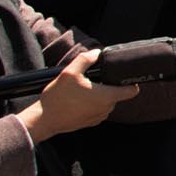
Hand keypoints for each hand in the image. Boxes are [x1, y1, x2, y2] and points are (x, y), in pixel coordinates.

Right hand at [18, 50, 138, 140]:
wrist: (43, 120)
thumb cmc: (58, 99)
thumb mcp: (70, 72)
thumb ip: (86, 60)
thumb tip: (96, 53)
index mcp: (107, 97)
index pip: (132, 91)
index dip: (132, 82)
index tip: (124, 76)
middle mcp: (106, 109)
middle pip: (116, 94)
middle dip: (107, 86)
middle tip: (92, 80)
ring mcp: (98, 117)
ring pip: (106, 102)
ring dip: (98, 95)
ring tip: (82, 90)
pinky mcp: (89, 123)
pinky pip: (96, 110)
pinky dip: (91, 104)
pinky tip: (77, 100)